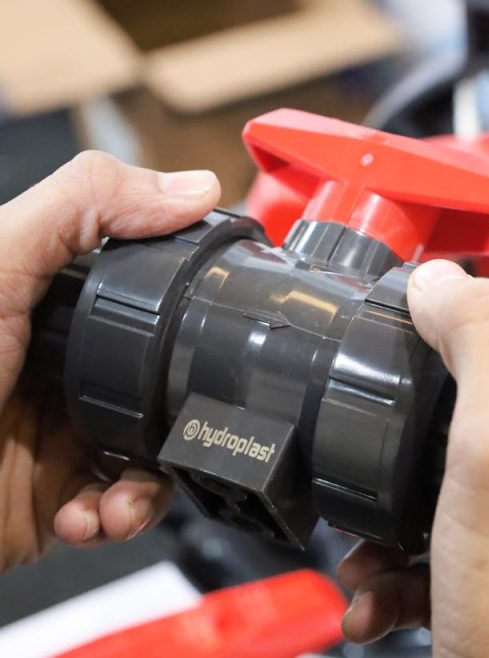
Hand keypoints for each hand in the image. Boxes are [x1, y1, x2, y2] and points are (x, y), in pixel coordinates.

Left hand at [0, 152, 219, 570]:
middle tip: (185, 420)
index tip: (222, 316)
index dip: (187, 308)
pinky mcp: (58, 498)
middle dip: (183, 410)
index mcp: (48, 311)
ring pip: (157, 452)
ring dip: (156, 480)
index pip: (145, 297)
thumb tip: (194, 188)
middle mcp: (59, 372)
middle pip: (163, 381)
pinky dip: (122, 517)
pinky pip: (124, 509)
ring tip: (126, 492)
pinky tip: (92, 513)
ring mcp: (61, 438)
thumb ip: (84, 207)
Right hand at [338, 261, 488, 656]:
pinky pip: (448, 558)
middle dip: (441, 408)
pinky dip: (402, 568)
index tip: (470, 302)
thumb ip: (483, 348)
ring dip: (403, 502)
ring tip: (366, 532)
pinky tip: (373, 596)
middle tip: (394, 406)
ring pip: (467, 487)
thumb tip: (445, 282)